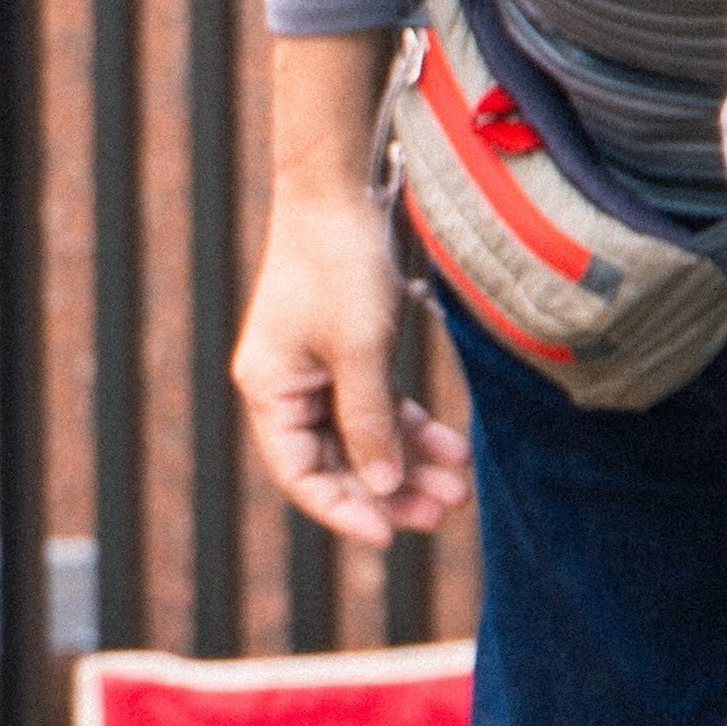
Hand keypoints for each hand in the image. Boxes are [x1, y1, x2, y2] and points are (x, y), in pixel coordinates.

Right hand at [235, 186, 471, 545]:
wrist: (339, 190)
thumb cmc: (338, 265)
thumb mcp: (359, 351)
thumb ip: (369, 424)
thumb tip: (381, 488)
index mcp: (269, 392)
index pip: (301, 474)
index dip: (344, 510)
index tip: (389, 535)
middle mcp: (287, 389)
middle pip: (336, 463)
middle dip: (388, 490)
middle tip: (439, 514)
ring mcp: (317, 372)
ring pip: (365, 439)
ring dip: (409, 465)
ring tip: (457, 489)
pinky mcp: (347, 354)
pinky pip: (380, 408)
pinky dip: (412, 428)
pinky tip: (452, 448)